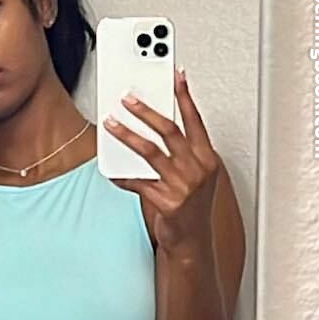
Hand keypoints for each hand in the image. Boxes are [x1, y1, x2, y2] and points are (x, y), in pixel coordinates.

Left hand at [103, 68, 220, 254]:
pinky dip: (122, 177)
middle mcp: (197, 169)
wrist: (192, 242)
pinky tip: (111, 172)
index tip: (175, 77)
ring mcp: (182, 186)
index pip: (195, 121)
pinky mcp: (166, 202)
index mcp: (207, 159)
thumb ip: (181, 154)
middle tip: (127, 99)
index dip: (185, 98)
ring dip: (127, 135)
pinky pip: (137, 183)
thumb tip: (154, 130)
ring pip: (149, 152)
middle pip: (169, 131)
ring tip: (111, 125)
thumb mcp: (195, 177)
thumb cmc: (191, 208)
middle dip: (146, 111)